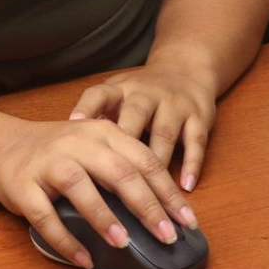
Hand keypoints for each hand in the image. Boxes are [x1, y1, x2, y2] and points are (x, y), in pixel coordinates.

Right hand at [0, 117, 198, 268]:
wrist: (3, 147)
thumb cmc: (59, 152)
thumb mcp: (95, 147)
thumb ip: (125, 166)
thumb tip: (165, 207)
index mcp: (102, 132)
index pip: (143, 159)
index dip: (167, 191)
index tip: (187, 220)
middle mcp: (77, 141)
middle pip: (119, 172)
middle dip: (147, 206)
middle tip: (167, 236)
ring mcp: (48, 162)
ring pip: (81, 187)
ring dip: (104, 217)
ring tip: (124, 243)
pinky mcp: (23, 185)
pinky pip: (45, 216)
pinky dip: (66, 240)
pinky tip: (83, 259)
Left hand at [67, 62, 217, 192]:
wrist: (186, 69)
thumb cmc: (141, 93)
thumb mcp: (117, 96)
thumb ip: (98, 120)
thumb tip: (70, 156)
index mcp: (121, 89)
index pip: (100, 94)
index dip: (87, 107)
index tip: (74, 124)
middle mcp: (146, 94)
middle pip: (134, 117)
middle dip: (126, 145)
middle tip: (114, 179)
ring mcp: (174, 104)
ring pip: (164, 133)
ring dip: (158, 167)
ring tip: (152, 200)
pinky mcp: (198, 116)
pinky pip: (195, 141)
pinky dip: (191, 164)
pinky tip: (186, 187)